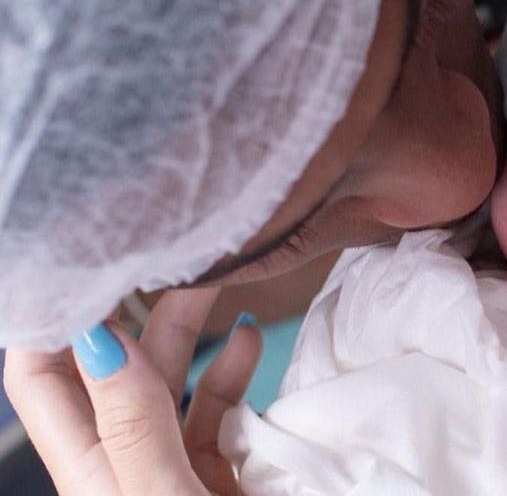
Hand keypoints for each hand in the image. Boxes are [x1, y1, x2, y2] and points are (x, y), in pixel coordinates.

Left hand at [4, 288, 261, 495]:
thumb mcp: (161, 495)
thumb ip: (134, 424)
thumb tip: (101, 341)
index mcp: (89, 471)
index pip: (40, 381)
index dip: (52, 321)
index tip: (83, 264)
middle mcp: (121, 460)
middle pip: (111, 365)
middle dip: (131, 305)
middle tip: (159, 252)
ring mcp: (167, 462)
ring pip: (166, 375)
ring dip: (189, 325)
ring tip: (216, 278)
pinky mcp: (212, 467)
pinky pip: (215, 402)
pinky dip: (233, 365)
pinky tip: (248, 338)